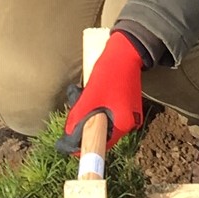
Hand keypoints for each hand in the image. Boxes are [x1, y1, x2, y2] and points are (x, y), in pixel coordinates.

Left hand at [61, 31, 147, 149]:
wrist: (125, 52)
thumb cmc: (108, 73)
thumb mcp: (89, 97)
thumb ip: (79, 118)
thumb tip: (68, 136)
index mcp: (123, 124)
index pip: (100, 145)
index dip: (83, 145)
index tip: (68, 142)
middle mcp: (130, 123)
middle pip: (102, 133)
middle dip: (85, 125)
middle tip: (74, 110)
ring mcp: (129, 114)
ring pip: (104, 122)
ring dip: (90, 114)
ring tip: (81, 97)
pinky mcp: (127, 105)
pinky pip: (108, 113)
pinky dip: (98, 107)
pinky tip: (91, 93)